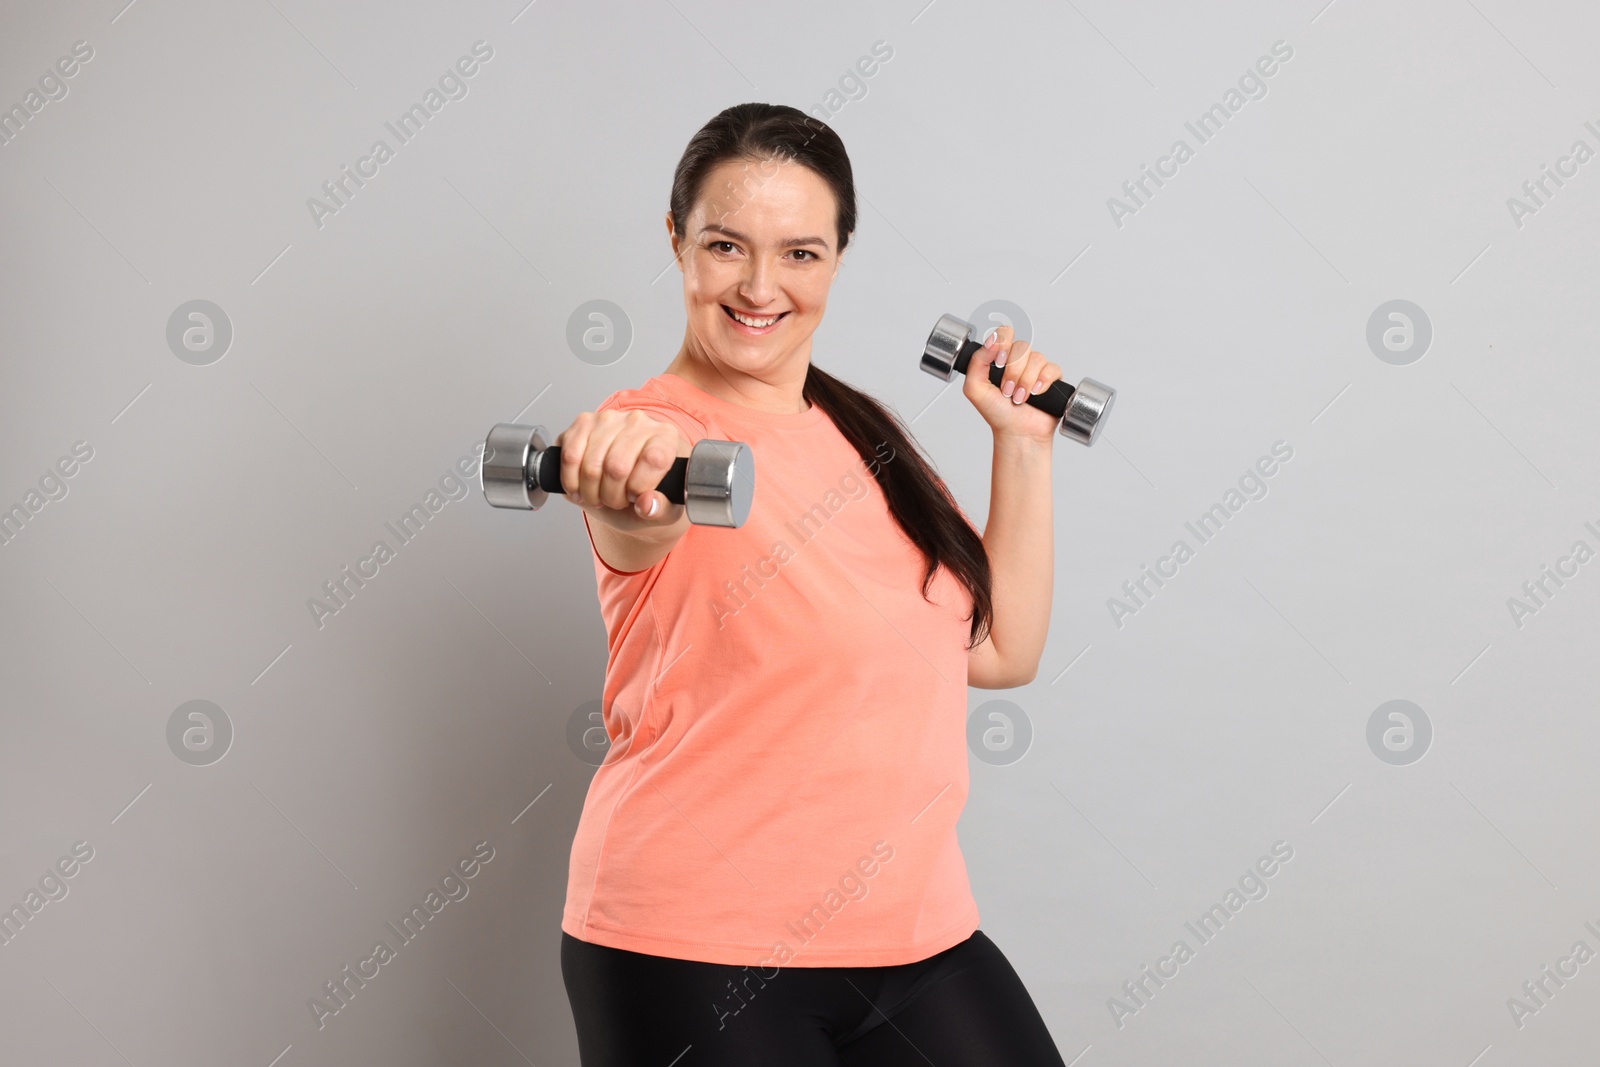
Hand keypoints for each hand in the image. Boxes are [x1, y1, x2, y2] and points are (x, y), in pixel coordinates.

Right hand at [555, 409, 691, 527]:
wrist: (628, 480)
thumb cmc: (649, 491)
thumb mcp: (664, 510)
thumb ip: (660, 509)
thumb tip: (647, 505)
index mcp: (666, 438)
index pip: (654, 460)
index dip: (639, 487)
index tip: (636, 496)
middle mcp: (638, 422)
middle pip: (617, 467)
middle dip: (612, 496)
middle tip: (616, 501)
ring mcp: (608, 419)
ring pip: (591, 465)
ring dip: (590, 492)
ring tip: (599, 496)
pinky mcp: (583, 423)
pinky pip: (569, 457)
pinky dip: (571, 481)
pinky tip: (580, 488)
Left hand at [961, 323, 1062, 443]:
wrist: (1017, 432)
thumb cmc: (997, 413)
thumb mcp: (974, 388)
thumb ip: (976, 361)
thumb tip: (991, 340)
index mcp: (1000, 358)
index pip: (1005, 333)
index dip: (1003, 344)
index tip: (998, 363)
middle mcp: (1019, 361)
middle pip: (1021, 347)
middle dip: (1013, 371)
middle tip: (1007, 391)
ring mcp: (1036, 369)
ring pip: (1037, 358)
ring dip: (1026, 381)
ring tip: (1019, 398)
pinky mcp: (1052, 378)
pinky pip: (1052, 369)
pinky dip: (1042, 382)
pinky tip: (1035, 395)